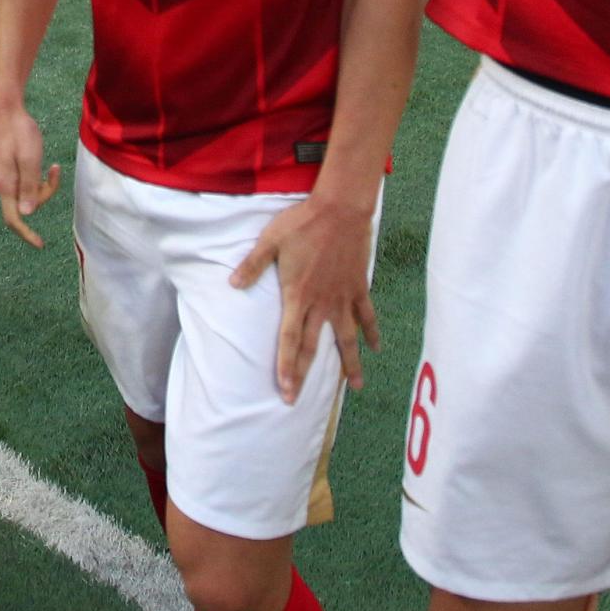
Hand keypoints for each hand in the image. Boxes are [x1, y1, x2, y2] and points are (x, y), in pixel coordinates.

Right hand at [0, 98, 61, 247]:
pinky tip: (42, 160)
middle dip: (44, 194)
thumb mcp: (29, 159)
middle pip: (24, 204)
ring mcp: (2, 175)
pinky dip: (35, 176)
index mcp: (4, 184)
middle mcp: (0, 183)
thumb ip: (29, 187)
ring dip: (41, 184)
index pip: (13, 218)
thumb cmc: (20, 132)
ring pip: (25, 192)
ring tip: (52, 164)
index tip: (41, 244)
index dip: (26, 234)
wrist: (6, 108)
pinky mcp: (5, 167)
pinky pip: (23, 181)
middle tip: (55, 170)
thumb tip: (26, 214)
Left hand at [231, 193, 381, 403]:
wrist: (340, 209)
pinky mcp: (358, 287)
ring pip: (347, 338)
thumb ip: (252, 265)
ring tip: (355, 387)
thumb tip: (232, 285)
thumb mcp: (270, 240)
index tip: (285, 389)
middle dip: (304, 374)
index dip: (286, 365)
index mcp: (298, 294)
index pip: (290, 338)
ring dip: (350, 364)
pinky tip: (377, 348)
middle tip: (298, 401)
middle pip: (313, 346)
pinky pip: (367, 315)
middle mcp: (321, 302)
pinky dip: (372, 332)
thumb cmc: (302, 223)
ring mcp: (343, 297)